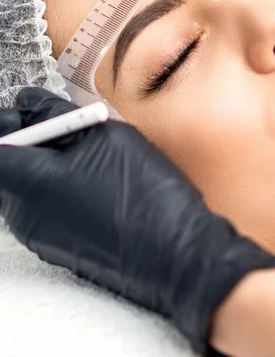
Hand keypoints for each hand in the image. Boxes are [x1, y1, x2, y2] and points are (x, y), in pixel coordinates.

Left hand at [0, 87, 274, 356]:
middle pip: (7, 167)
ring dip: (44, 163)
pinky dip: (57, 186)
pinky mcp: (58, 247)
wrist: (176, 254)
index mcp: (30, 182)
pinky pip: (43, 207)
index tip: (24, 113)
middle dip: (26, 141)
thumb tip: (28, 102)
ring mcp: (40, 235)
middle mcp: (25, 214)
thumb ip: (56, 115)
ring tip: (86, 152)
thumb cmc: (143, 193)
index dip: (6, 126)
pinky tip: (94, 179)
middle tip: (61, 126)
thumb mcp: (103, 135)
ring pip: (25, 187)